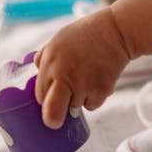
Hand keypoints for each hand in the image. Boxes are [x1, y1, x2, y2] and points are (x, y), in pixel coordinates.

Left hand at [34, 7, 129, 128]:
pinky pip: (92, 105)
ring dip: (78, 98)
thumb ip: (44, 57)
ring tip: (86, 76)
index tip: (50, 97)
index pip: (40, 94)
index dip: (45, 98)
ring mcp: (83, 85)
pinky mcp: (101, 91)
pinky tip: (97, 78)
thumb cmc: (85, 34)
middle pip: (52, 113)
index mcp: (50, 62)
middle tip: (54, 120)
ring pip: (75, 107)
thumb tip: (37, 71)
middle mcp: (64, 75)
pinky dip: (94, 96)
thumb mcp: (58, 39)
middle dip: (52, 120)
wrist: (114, 31)